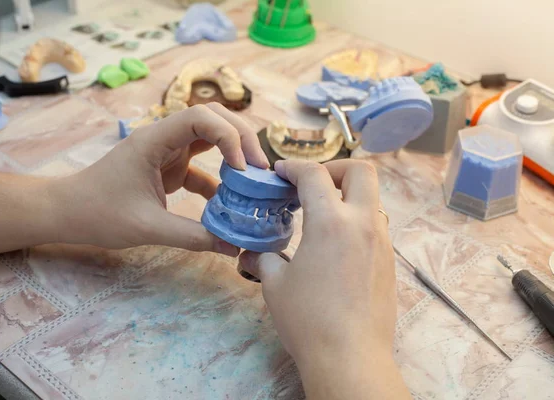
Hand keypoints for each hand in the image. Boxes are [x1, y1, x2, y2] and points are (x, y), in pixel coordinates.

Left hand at [52, 103, 268, 254]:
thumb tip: (233, 248)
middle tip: (260, 167)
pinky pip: (201, 167)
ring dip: (233, 153)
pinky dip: (217, 181)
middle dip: (240, 137)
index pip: (201, 117)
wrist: (66, 213)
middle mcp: (164, 138)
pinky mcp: (168, 168)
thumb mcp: (148, 228)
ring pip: (209, 137)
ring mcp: (166, 151)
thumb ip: (193, 237)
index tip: (242, 169)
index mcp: (154, 140)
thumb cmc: (98, 213)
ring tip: (255, 178)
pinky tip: (229, 202)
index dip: (229, 136)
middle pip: (212, 118)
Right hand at [238, 159, 409, 399]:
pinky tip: (337, 246)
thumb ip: (264, 260)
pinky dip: (356, 221)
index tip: (281, 173)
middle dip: (335, 169)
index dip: (294, 167)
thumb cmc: (307, 319)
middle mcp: (362, 224)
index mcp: (330, 222)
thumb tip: (254, 254)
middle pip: (361, 171)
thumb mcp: (275, 285)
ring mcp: (381, 242)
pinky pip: (375, 226)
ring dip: (347, 196)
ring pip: (371, 199)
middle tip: (313, 185)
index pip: (314, 175)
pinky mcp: (389, 262)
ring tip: (323, 217)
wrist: (350, 357)